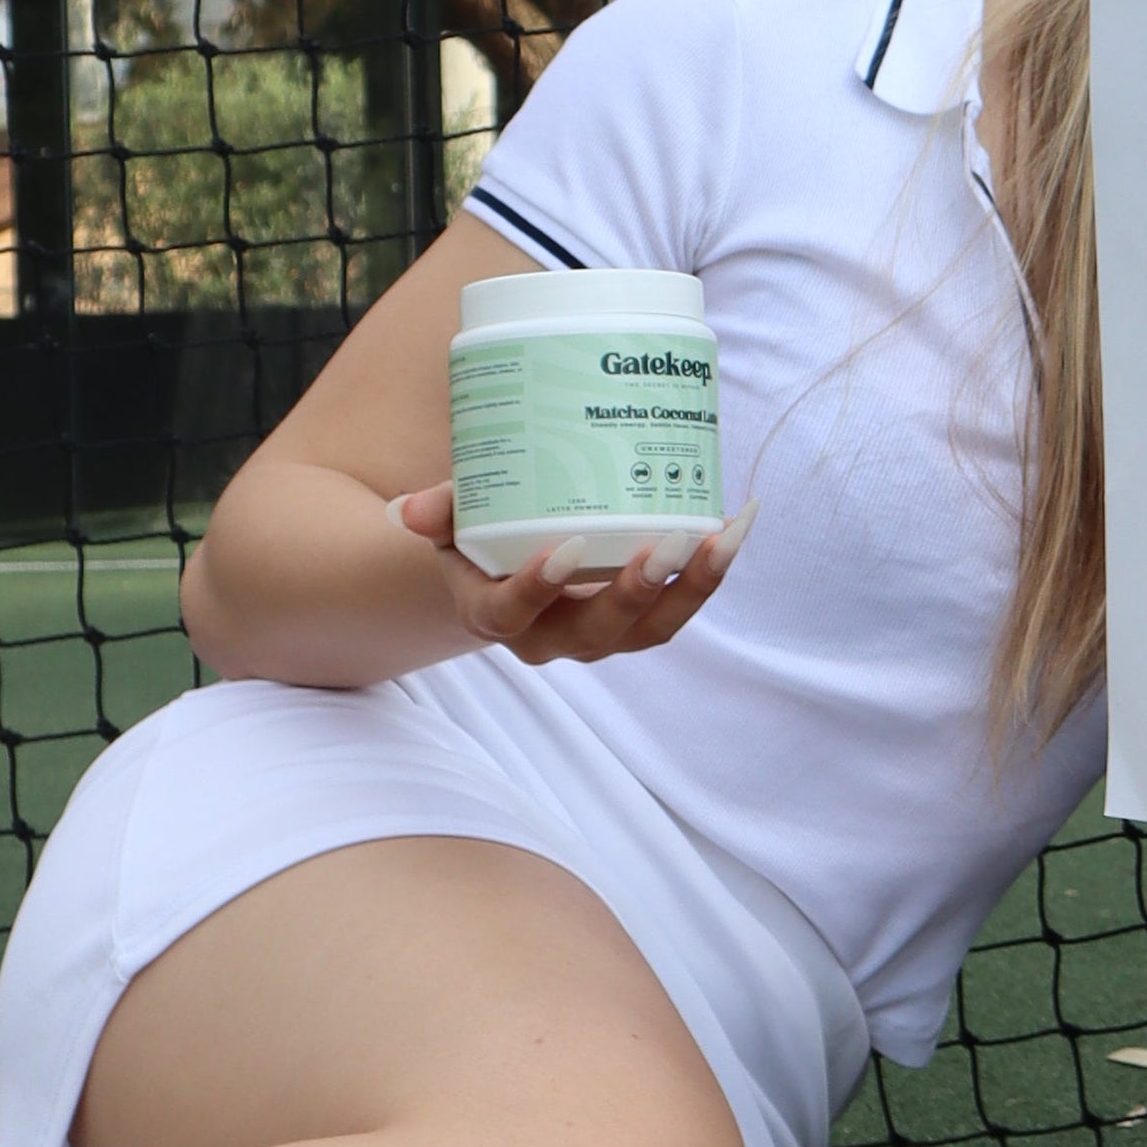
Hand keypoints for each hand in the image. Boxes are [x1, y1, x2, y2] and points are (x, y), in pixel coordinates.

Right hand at [396, 483, 744, 666]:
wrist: (511, 560)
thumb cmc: (479, 533)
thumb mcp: (453, 521)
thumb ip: (441, 511)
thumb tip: (409, 511)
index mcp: (494, 613)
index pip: (511, 614)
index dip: (538, 588)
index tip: (567, 549)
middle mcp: (553, 636)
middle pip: (600, 630)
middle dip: (637, 592)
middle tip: (667, 544)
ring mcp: (603, 633)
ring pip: (654, 627)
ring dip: (694, 586)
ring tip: (723, 536)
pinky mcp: (643, 618)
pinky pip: (682, 604)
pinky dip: (713, 570)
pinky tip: (738, 523)